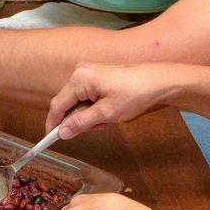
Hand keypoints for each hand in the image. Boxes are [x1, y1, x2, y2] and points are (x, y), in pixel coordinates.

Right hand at [45, 61, 182, 138]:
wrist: (159, 81)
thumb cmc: (136, 94)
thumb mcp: (106, 113)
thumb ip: (81, 123)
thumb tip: (62, 132)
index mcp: (80, 79)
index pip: (57, 104)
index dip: (54, 123)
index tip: (50, 138)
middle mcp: (80, 71)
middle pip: (67, 102)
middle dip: (78, 119)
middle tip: (97, 128)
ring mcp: (89, 71)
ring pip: (78, 101)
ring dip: (87, 115)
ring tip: (107, 120)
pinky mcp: (97, 74)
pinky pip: (87, 95)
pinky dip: (93, 107)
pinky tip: (108, 112)